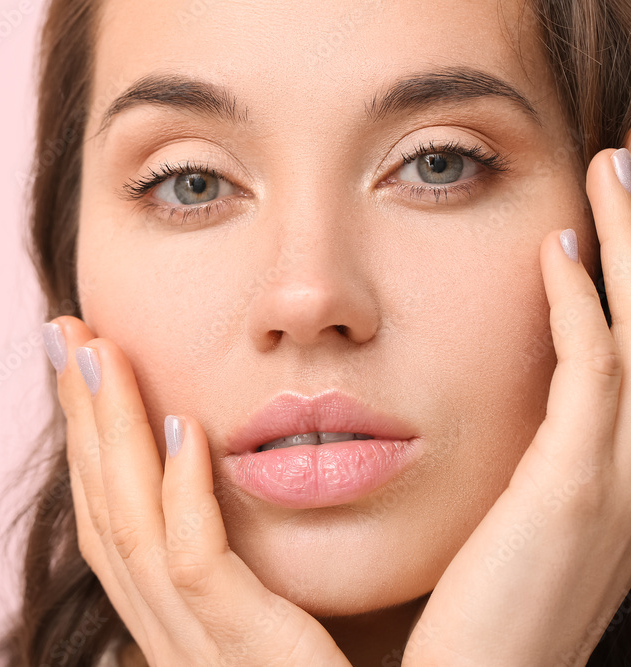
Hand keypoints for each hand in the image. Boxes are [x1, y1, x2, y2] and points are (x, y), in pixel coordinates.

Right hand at [46, 316, 351, 666]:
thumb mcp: (293, 612)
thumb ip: (255, 558)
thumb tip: (226, 476)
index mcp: (181, 628)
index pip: (117, 520)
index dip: (92, 440)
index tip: (86, 359)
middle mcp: (174, 642)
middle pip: (104, 515)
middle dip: (79, 420)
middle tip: (66, 331)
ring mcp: (203, 657)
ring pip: (129, 531)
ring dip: (107, 434)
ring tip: (98, 350)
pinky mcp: (251, 663)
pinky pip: (196, 570)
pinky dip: (179, 497)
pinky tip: (182, 429)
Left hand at [402, 146, 630, 664]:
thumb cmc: (490, 615)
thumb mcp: (524, 526)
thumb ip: (533, 465)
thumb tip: (507, 416)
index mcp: (619, 474)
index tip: (606, 220)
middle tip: (622, 167)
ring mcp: (616, 480)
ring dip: (629, 249)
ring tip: (611, 172)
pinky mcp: (574, 491)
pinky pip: (593, 378)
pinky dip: (583, 309)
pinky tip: (558, 254)